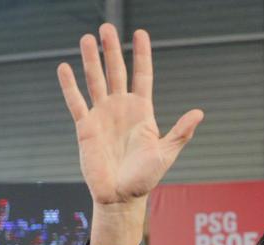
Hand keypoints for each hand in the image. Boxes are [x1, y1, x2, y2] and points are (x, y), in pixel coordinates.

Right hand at [58, 26, 202, 244]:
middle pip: (116, 72)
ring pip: (95, 81)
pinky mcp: (86, 128)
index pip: (142, 76)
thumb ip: (180, 132)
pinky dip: (69, 86)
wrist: (120, 197)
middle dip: (112, 50)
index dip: (142, 55)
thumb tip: (199, 113)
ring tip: (87, 38)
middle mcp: (121, 109)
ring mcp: (102, 116)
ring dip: (91, 60)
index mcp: (142, 112)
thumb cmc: (144, 178)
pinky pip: (76, 102)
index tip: (141, 33)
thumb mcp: (165, 153)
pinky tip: (64, 68)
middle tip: (107, 28)